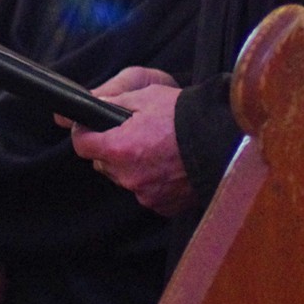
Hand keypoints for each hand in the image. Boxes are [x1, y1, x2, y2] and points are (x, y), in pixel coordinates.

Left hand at [67, 67, 195, 216]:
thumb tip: (93, 103)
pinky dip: (152, 181)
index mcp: (120, 148)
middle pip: (103, 164)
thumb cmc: (185, 116)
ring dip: (132, 166)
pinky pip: (147, 192)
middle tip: (131, 134)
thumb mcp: (146, 97)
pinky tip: (168, 165)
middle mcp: (129, 176)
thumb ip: (114, 102)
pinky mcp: (163, 206)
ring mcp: (146, 194)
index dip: (84, 134)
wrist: (221, 139)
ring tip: (155, 149)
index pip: (82, 146)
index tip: (90, 128)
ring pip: (125, 179)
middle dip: (111, 149)